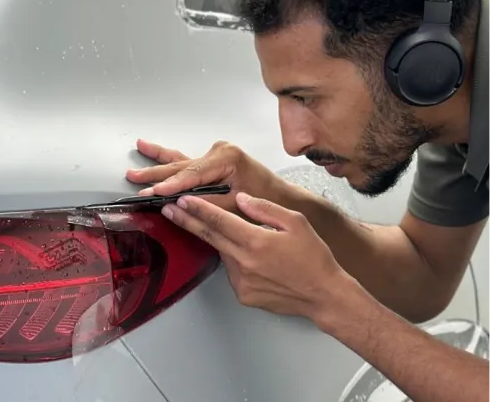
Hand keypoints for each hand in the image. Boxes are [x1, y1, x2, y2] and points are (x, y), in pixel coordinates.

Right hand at [125, 139, 284, 211]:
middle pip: (181, 167)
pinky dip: (165, 159)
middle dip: (157, 176)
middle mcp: (219, 152)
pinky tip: (147, 148)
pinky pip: (184, 161)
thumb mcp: (236, 206)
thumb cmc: (266, 200)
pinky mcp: (210, 162)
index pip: (193, 174)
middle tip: (135, 181)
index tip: (155, 193)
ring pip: (179, 163)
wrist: (281, 199)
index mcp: (227, 158)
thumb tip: (181, 205)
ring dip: (155, 165)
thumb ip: (208, 204)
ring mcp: (213, 155)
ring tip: (135, 166)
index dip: (172, 185)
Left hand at [162, 191, 347, 319]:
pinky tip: (250, 258)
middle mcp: (245, 262)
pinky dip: (234, 260)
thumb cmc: (315, 259)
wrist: (325, 295)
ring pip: (222, 253)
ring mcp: (242, 280)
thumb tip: (240, 198)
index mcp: (257, 241)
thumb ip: (265, 208)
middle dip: (187, 221)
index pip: (218, 220)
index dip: (197, 209)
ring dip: (218, 241)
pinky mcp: (243, 294)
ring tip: (226, 233)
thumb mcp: (296, 222)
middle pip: (209, 236)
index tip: (180, 200)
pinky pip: (231, 270)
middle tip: (169, 210)